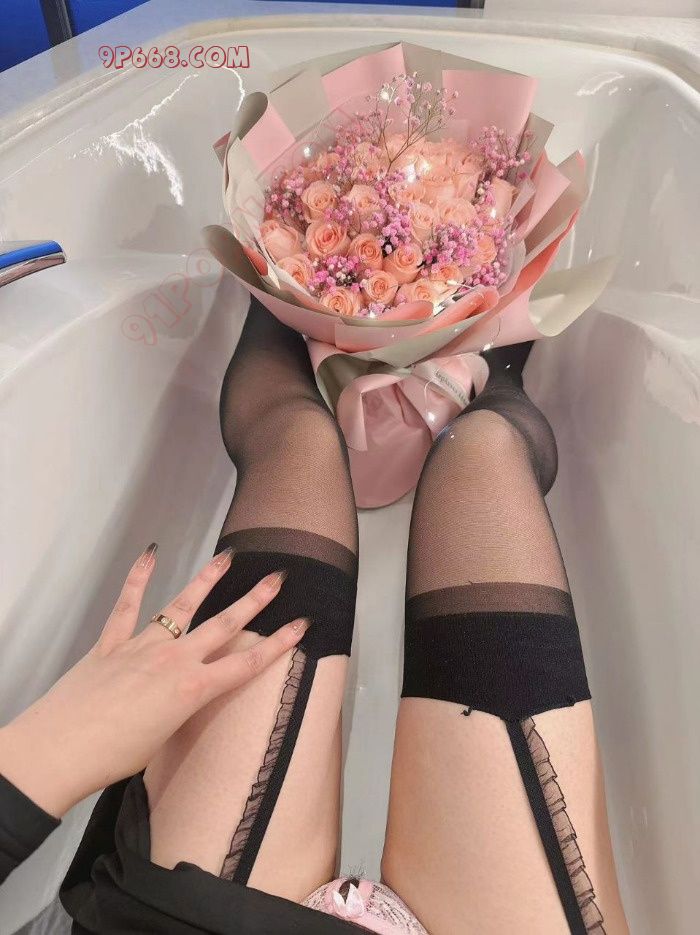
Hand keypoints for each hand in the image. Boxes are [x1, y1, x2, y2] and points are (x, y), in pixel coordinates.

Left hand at [0, 544, 306, 817]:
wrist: (59, 751)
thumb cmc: (113, 757)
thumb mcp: (163, 740)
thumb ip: (179, 710)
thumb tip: (180, 699)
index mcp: (193, 689)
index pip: (247, 662)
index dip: (279, 643)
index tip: (302, 624)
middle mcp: (175, 660)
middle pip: (224, 624)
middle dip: (255, 601)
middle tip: (277, 578)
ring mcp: (143, 646)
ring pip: (182, 606)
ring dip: (206, 581)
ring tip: (226, 558)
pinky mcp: (112, 643)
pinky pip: (128, 605)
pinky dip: (138, 578)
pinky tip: (149, 554)